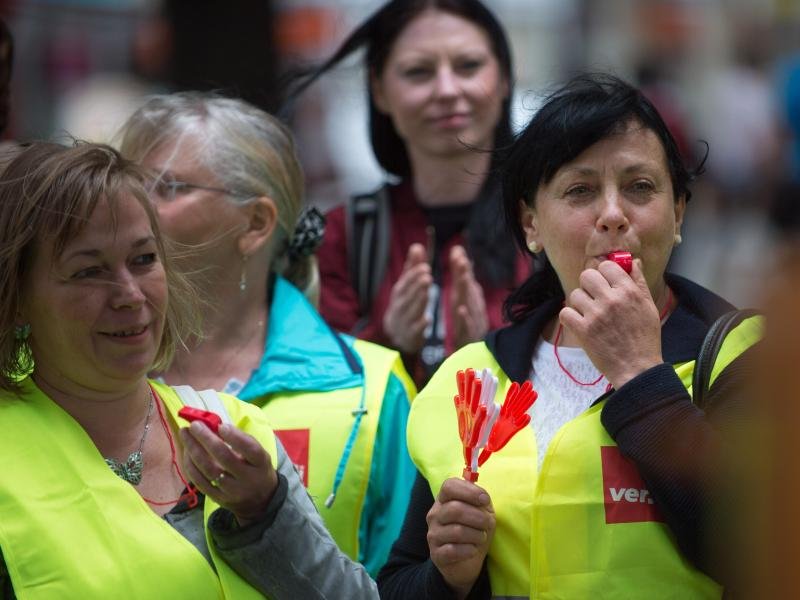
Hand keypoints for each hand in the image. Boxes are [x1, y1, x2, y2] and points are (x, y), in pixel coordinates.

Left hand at [180, 421, 277, 526]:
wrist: (260, 501)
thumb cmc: (256, 468)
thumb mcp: (258, 454)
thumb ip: (241, 440)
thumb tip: (213, 425)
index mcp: (261, 463)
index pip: (250, 449)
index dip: (235, 437)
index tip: (221, 425)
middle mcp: (248, 478)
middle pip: (225, 458)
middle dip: (207, 438)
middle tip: (195, 425)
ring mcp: (232, 491)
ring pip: (208, 470)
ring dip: (193, 449)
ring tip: (185, 434)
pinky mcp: (218, 499)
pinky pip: (199, 481)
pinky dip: (190, 465)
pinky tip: (186, 451)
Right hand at [383, 243, 431, 353]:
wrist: (396, 333)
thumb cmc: (404, 304)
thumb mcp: (406, 285)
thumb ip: (412, 267)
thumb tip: (417, 246)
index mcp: (400, 293)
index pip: (406, 282)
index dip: (414, 275)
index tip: (425, 267)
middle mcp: (400, 306)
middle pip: (408, 295)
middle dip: (417, 286)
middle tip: (427, 275)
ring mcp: (404, 321)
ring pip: (411, 310)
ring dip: (419, 301)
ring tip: (428, 291)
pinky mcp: (410, 335)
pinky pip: (414, 330)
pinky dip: (420, 325)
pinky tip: (427, 319)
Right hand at [427, 478, 494, 598]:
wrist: (467, 560)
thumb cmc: (475, 530)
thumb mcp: (482, 512)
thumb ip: (482, 501)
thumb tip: (482, 498)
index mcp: (444, 499)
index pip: (449, 486)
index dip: (469, 491)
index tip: (485, 500)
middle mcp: (435, 514)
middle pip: (455, 509)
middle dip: (478, 517)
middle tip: (488, 524)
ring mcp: (433, 534)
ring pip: (456, 531)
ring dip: (476, 535)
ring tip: (481, 538)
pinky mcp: (436, 554)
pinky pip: (453, 550)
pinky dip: (469, 550)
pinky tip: (473, 550)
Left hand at [449, 246, 488, 349]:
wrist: (472, 354)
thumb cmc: (468, 323)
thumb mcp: (463, 299)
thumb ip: (462, 277)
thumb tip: (459, 252)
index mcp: (471, 300)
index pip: (466, 282)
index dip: (462, 268)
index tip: (457, 252)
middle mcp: (474, 309)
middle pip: (469, 291)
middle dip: (465, 275)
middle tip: (460, 260)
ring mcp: (475, 323)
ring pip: (470, 306)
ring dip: (467, 293)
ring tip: (461, 279)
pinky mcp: (472, 337)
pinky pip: (469, 327)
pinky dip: (466, 318)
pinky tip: (461, 310)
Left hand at [559, 258, 663, 388]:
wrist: (637, 368)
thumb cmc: (645, 338)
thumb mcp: (649, 306)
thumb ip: (638, 282)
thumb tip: (633, 261)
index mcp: (628, 291)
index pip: (606, 265)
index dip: (604, 273)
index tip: (605, 282)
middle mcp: (611, 300)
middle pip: (587, 275)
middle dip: (589, 285)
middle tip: (595, 297)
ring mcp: (595, 315)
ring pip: (575, 294)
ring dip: (580, 303)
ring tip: (589, 313)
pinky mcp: (583, 330)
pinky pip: (565, 312)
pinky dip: (570, 317)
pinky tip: (580, 322)